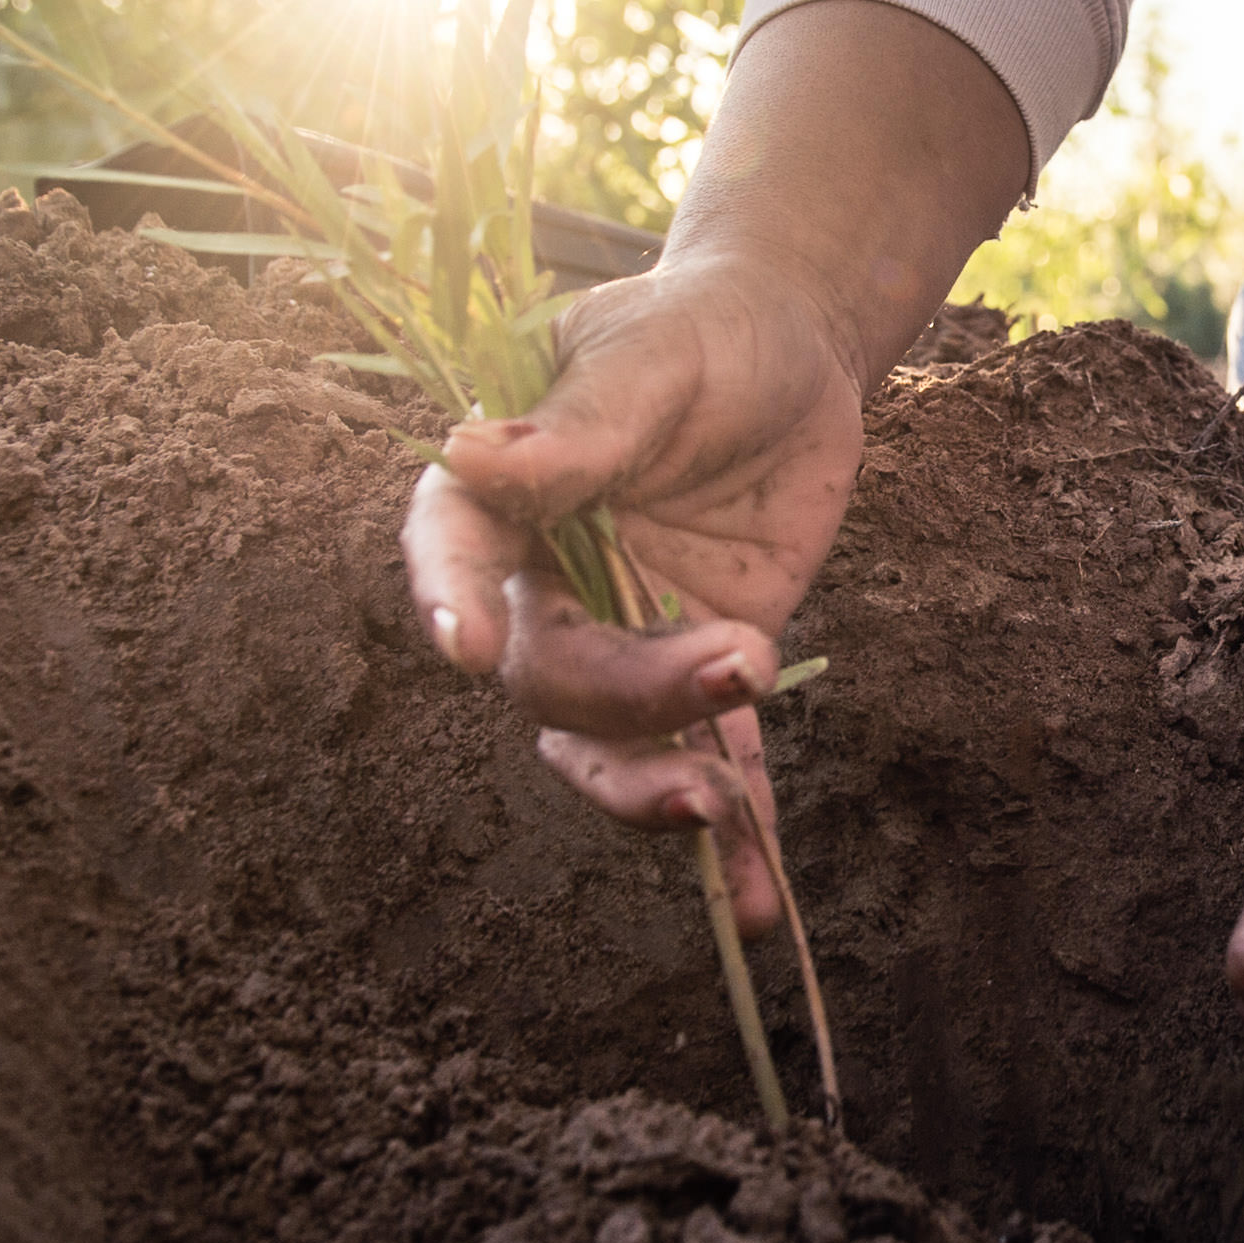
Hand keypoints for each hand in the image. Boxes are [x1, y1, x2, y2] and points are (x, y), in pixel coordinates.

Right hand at [397, 0, 1029, 928]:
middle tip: (732, 657)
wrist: (795, 351)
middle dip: (628, 693)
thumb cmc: (701, 330)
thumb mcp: (647, 355)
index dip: (448, 600)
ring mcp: (624, 638)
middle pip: (549, 675)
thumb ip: (574, 425)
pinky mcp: (706, 669)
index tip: (471, 642)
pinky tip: (761, 912)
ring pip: (612, 746)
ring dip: (658, 788)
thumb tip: (470, 453)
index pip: (452, 556)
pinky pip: (714, 768)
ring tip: (722, 811)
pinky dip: (740, 841)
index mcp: (499, 497)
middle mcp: (545, 585)